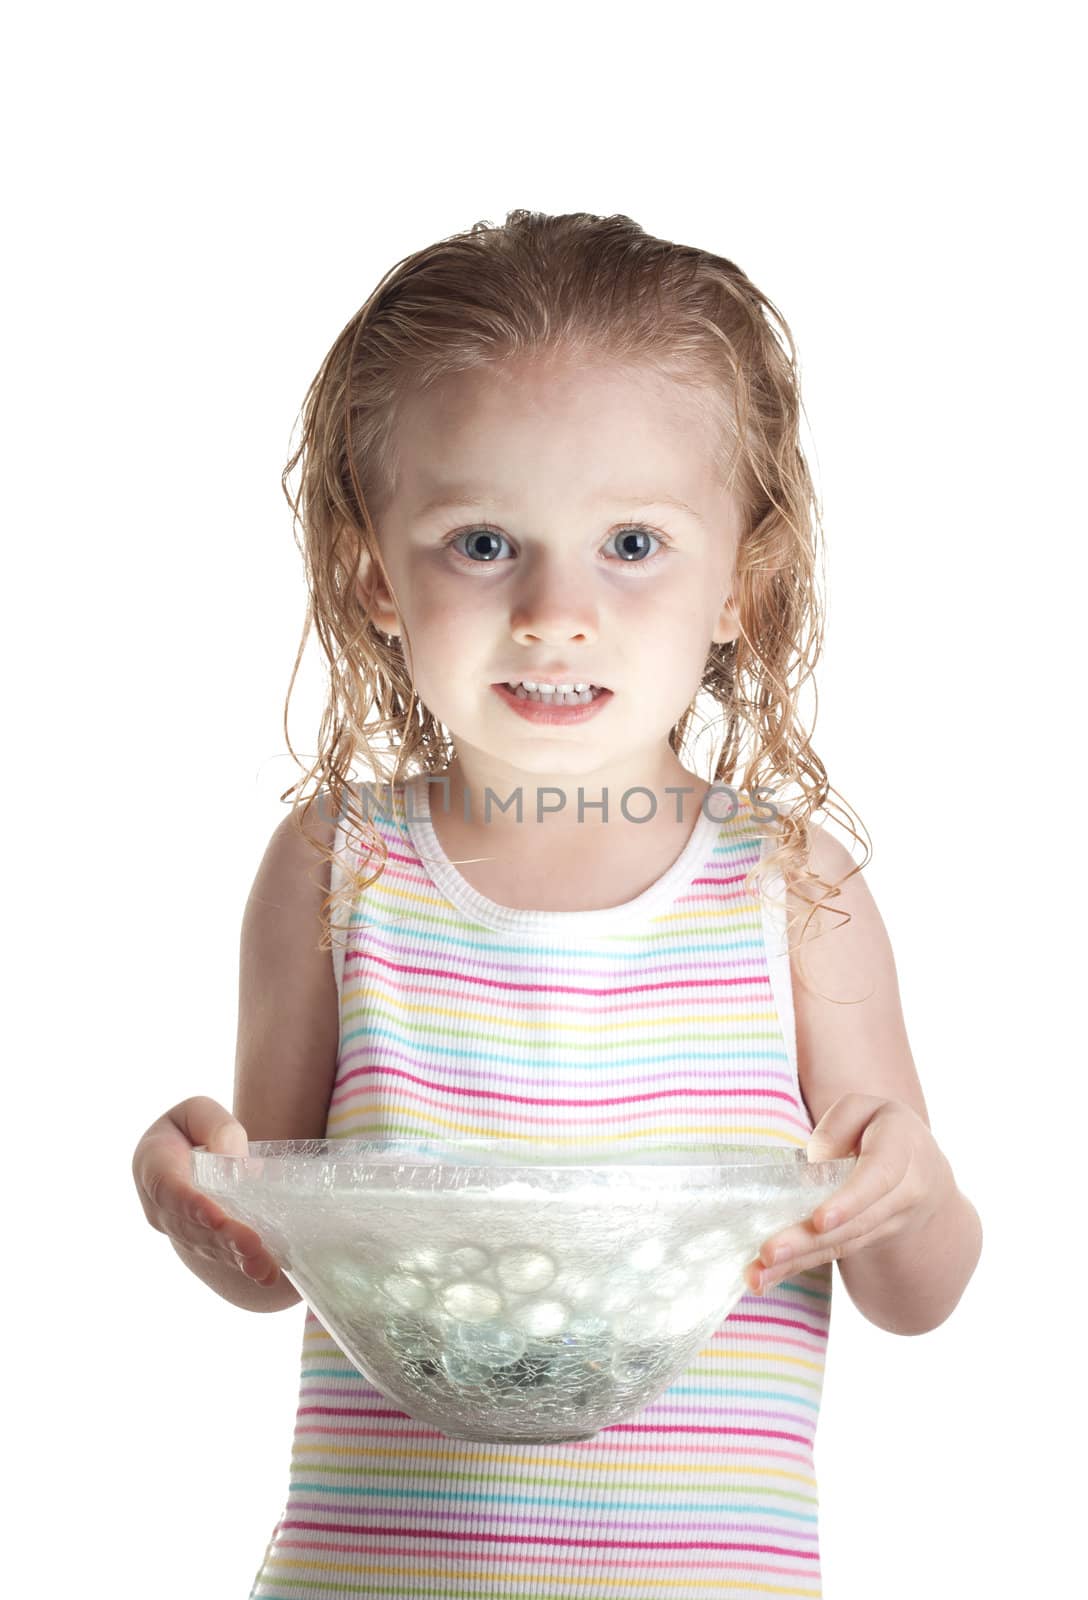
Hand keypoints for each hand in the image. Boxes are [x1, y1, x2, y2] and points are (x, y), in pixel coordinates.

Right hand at [132, 1095, 282, 1287]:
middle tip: (255, 1248)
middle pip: (191, 1226)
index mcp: (153, 1165)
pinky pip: (220, 1255)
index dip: (193, 1206)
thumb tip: (233, 1159)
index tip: (217, 1218)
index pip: (170, 1189)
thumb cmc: (190, 1129)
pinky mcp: (199, 1243)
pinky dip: (244, 1265)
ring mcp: (178, 1230)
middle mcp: (160, 1206)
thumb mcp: (197, 1112)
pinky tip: (268, 1274)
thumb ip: (214, 1126)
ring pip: (206, 1246)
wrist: (183, 1156)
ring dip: (236, 1258)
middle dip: (224, 1239)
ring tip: (265, 1266)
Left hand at [746, 1094, 952, 1294]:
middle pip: (853, 1223)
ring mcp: (887, 1225)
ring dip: (796, 1262)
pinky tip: (765, 1279)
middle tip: (768, 1254)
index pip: (878, 1177)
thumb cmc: (881, 1129)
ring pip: (842, 1245)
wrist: (925, 1173)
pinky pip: (833, 1254)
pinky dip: (798, 1266)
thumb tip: (817, 1164)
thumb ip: (840, 1123)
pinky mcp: (866, 1241)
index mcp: (901, 1149)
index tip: (820, 1221)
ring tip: (756, 1276)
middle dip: (808, 1241)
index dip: (850, 1200)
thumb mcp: (866, 1108)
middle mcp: (902, 1194)